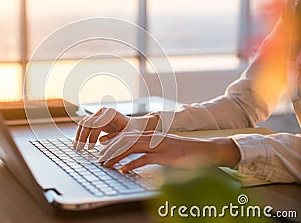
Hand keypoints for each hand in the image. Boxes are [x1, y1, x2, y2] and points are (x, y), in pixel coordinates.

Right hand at [73, 107, 158, 150]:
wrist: (135, 126)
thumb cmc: (133, 131)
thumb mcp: (127, 136)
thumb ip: (115, 138)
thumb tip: (101, 142)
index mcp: (111, 113)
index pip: (96, 124)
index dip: (92, 136)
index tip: (91, 148)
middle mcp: (103, 111)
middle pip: (87, 123)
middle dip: (82, 136)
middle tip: (79, 149)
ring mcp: (99, 115)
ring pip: (84, 124)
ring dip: (79, 136)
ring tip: (76, 148)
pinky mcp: (96, 120)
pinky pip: (85, 126)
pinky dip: (81, 135)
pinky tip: (78, 144)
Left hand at [98, 131, 240, 171]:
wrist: (205, 150)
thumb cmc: (185, 151)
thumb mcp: (164, 149)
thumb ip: (150, 151)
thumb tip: (136, 158)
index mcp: (152, 135)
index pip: (127, 135)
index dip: (113, 140)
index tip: (102, 146)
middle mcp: (153, 138)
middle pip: (126, 140)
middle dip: (111, 148)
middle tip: (100, 158)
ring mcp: (159, 146)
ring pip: (131, 147)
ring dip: (117, 155)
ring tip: (107, 164)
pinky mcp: (164, 156)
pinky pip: (144, 159)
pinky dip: (132, 164)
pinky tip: (123, 170)